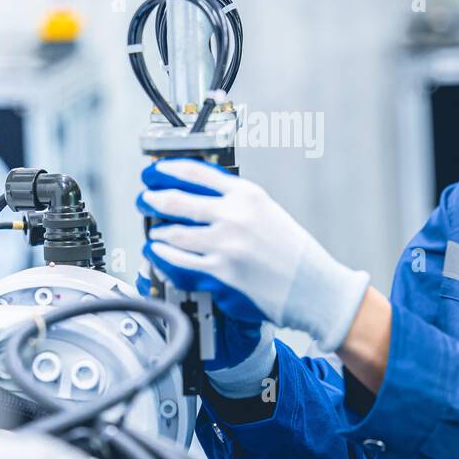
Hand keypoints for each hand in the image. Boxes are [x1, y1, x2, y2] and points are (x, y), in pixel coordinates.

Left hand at [136, 158, 369, 352]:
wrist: (314, 288)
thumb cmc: (294, 253)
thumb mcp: (268, 212)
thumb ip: (234, 202)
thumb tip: (197, 197)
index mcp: (247, 195)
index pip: (195, 172)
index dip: (167, 170)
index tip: (154, 172)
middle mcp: (234, 216)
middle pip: (175, 200)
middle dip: (151, 199)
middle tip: (144, 200)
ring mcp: (224, 246)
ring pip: (171, 234)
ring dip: (156, 233)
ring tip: (155, 233)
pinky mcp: (218, 275)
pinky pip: (177, 263)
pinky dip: (162, 258)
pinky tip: (158, 255)